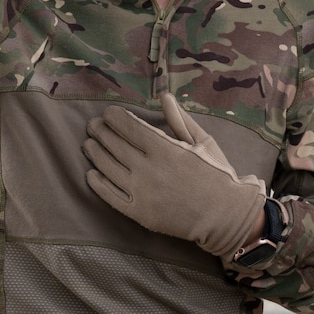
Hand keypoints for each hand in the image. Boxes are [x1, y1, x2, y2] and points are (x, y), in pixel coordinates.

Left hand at [83, 93, 266, 258]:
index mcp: (165, 148)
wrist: (225, 216)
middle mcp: (149, 169)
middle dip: (101, 131)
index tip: (108, 113)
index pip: (129, 127)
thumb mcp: (203, 141)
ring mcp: (142, 193)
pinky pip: (110, 197)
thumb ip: (180, 120)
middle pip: (114, 145)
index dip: (114, 117)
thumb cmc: (217, 174)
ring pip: (108, 168)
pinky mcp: (139, 214)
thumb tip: (164, 97)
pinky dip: (98, 184)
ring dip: (95, 153)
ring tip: (88, 144)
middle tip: (92, 125)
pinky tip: (91, 174)